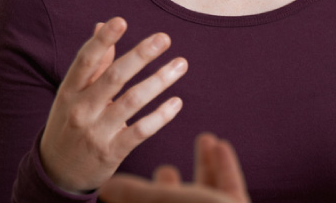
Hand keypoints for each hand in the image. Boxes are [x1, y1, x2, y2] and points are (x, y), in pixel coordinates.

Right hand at [39, 17, 187, 192]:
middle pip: (114, 77)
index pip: (85, 61)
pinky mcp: (111, 151)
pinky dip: (160, 115)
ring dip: (160, 80)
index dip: (102, 40)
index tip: (120, 20)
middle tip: (164, 38)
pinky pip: (141, 131)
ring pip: (132, 101)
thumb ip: (93, 62)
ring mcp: (96, 132)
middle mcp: (81, 109)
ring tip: (181, 63)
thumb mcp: (73, 93)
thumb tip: (101, 24)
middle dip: (140, 55)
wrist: (56, 172)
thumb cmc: (70, 121)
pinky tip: (177, 101)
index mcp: (70, 91)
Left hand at [99, 133, 249, 202]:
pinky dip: (224, 164)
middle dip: (170, 185)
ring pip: (205, 192)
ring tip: (204, 138)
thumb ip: (134, 194)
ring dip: (204, 163)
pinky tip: (221, 144)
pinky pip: (228, 185)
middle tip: (164, 168)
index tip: (126, 180)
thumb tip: (107, 187)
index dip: (134, 196)